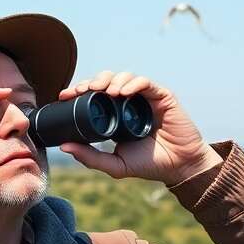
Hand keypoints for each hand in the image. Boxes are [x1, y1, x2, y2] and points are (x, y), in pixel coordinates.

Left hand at [57, 71, 221, 185]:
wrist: (179, 167)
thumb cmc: (149, 165)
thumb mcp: (115, 164)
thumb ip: (91, 157)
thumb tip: (64, 146)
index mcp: (115, 115)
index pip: (94, 96)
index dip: (79, 91)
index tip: (65, 96)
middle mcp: (129, 103)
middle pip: (107, 81)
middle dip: (92, 81)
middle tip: (82, 90)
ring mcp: (145, 98)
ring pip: (124, 76)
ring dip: (111, 80)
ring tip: (103, 91)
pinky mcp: (162, 96)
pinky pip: (145, 82)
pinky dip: (133, 83)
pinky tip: (124, 92)